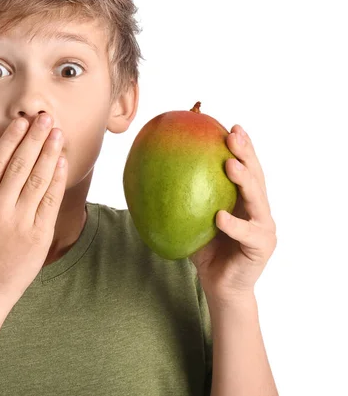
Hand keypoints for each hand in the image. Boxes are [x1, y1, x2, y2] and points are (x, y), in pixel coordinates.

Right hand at [0, 114, 66, 309]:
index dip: (11, 139)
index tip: (22, 121)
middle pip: (20, 165)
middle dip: (35, 138)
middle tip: (46, 117)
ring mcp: (20, 222)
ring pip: (38, 179)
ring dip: (49, 153)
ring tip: (58, 133)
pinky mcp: (39, 235)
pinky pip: (50, 200)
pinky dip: (57, 178)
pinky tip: (61, 160)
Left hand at [189, 125, 276, 304]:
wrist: (219, 286)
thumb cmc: (204, 249)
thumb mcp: (191, 218)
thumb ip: (182, 198)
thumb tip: (149, 172)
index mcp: (244, 200)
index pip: (245, 168)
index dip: (241, 147)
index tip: (230, 126)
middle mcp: (258, 209)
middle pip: (256, 176)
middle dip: (246, 153)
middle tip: (233, 134)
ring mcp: (264, 227)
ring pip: (258, 200)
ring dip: (245, 181)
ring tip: (230, 165)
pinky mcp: (262, 247)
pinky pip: (247, 233)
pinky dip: (234, 225)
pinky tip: (220, 216)